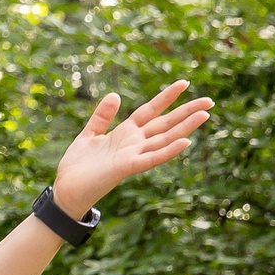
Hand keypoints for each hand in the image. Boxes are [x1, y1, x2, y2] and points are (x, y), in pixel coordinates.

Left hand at [50, 81, 214, 218]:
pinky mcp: (126, 168)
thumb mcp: (88, 135)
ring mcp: (131, 156)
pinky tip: (185, 142)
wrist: (65, 191)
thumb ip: (102, 117)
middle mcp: (133, 144)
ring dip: (184, 129)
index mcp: (125, 133)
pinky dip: (167, 151)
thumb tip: (115, 95)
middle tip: (210, 101)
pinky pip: (150, 159)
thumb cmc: (77, 167)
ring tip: (204, 115)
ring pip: (163, 139)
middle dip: (186, 112)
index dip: (166, 97)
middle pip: (164, 124)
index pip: (150, 111)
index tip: (184, 83)